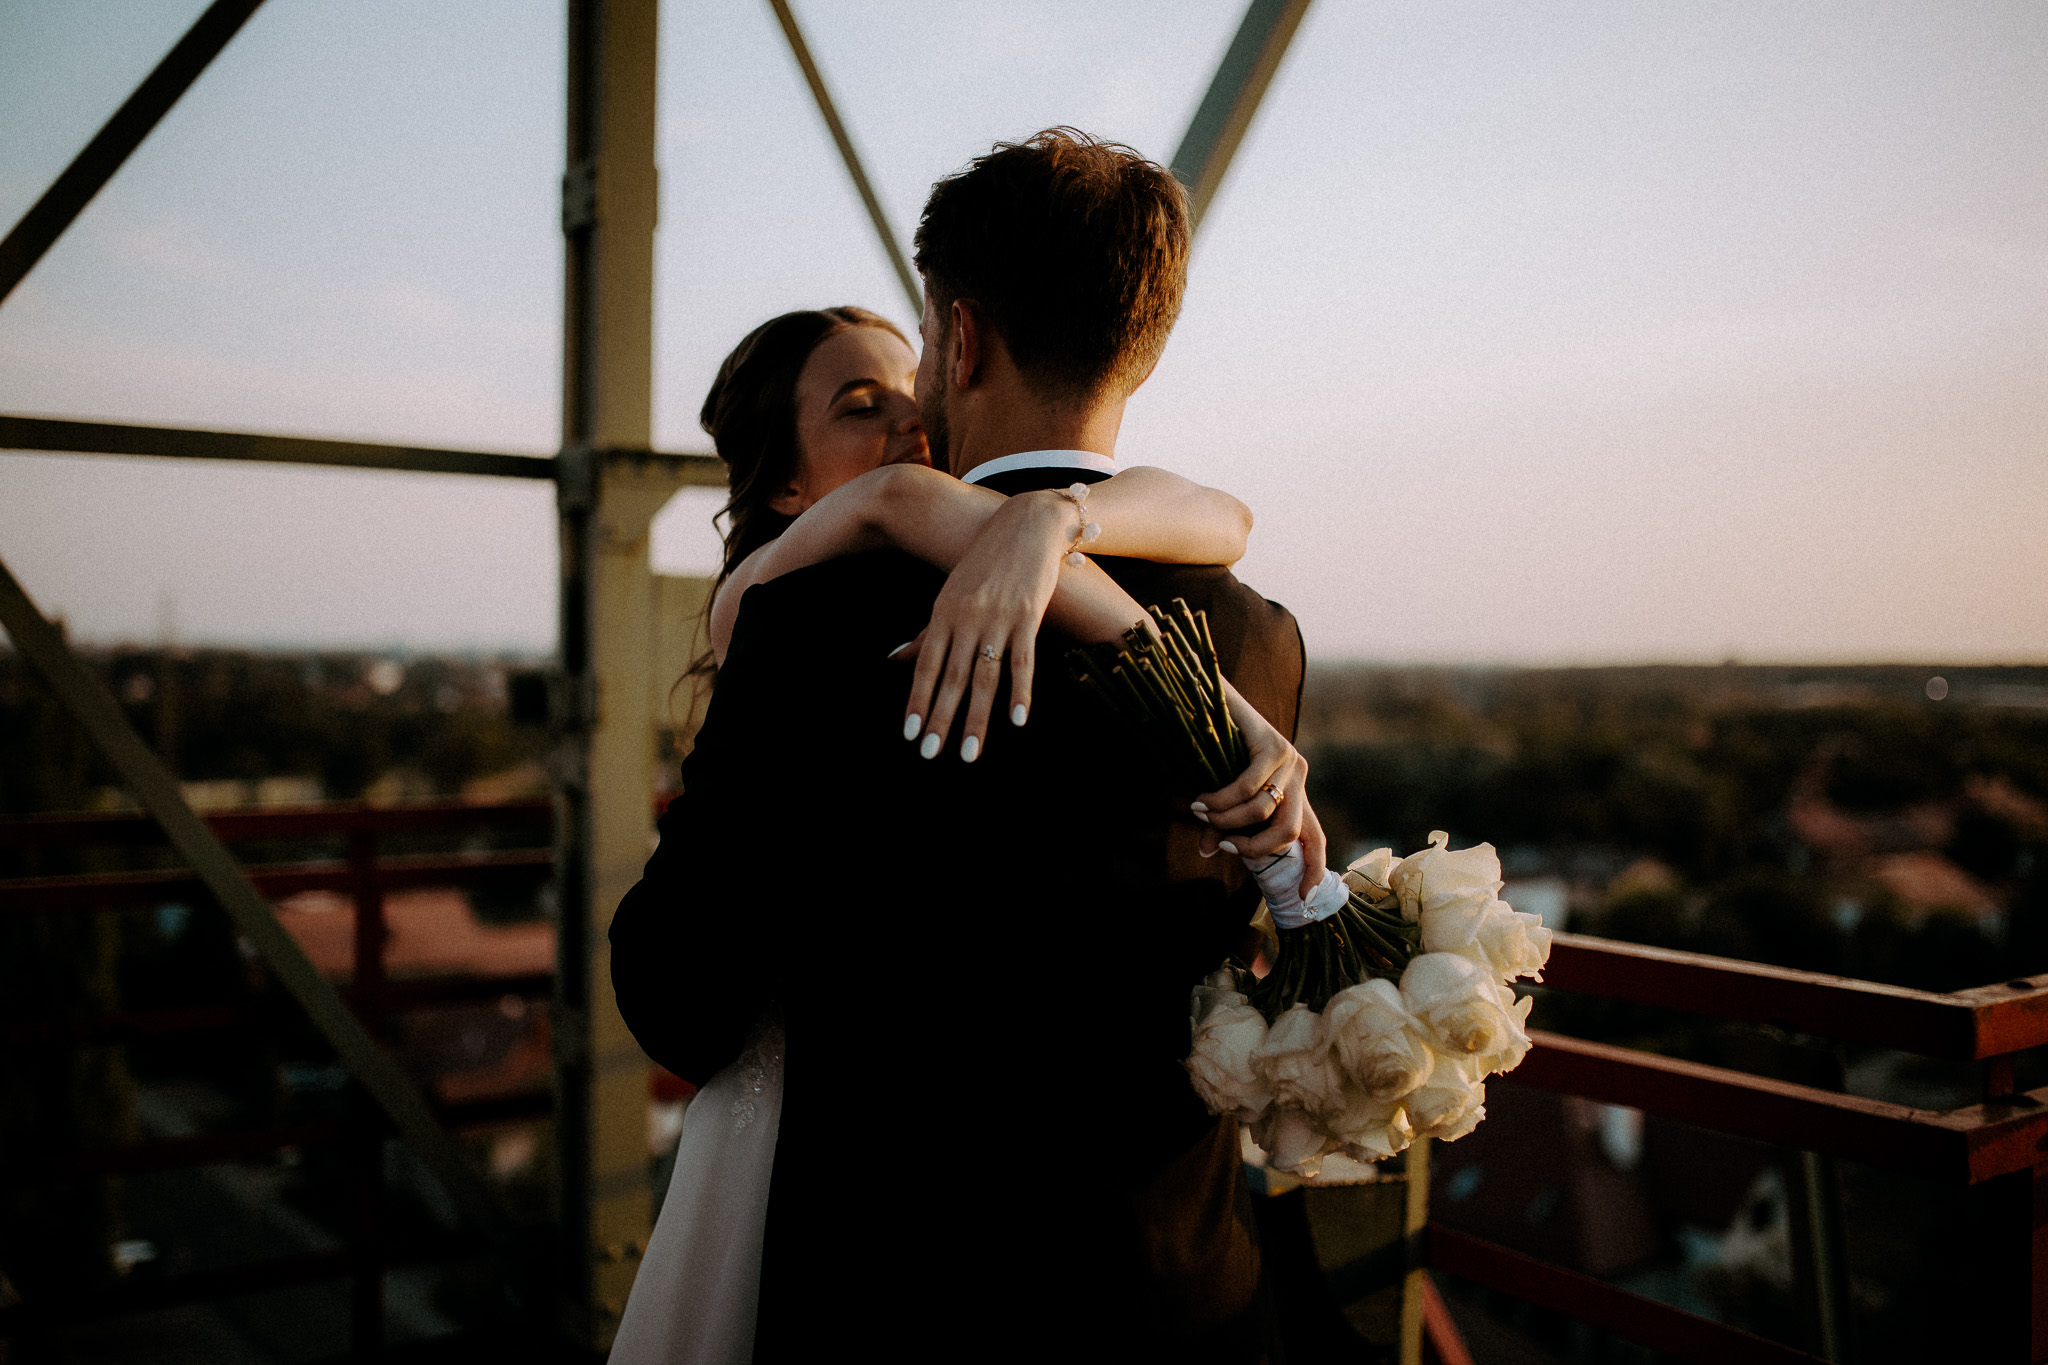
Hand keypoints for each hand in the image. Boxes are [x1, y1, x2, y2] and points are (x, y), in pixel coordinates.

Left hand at [899, 492, 1071, 760]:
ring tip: (971, 752)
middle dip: (942, 720)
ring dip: (977, 718)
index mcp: (943, 613)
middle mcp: (967, 618)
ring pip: (984, 677)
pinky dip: (1021, 691)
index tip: (910, 734)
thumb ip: (927, 632)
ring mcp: (998, 619)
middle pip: (952, 678)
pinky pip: (1023, 661)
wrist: (1026, 526)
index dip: (918, 701)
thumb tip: (893, 660)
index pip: (926, 666)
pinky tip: (1017, 720)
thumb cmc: (984, 563)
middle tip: (932, 755)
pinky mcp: (1028, 617)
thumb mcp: (949, 594)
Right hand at [1194, 682, 1326, 895]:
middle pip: (1289, 832)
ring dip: (1226, 820)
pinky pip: (1246, 788)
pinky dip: (1220, 800)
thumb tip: (1208, 852)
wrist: (1209, 697)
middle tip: (1224, 845)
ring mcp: (1290, 759)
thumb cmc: (1215, 748)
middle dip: (1254, 848)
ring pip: (1262, 810)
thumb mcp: (1224, 795)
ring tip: (1200, 813)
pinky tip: (1201, 800)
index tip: (1305, 898)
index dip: (1314, 867)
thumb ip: (1224, 824)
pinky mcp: (1273, 745)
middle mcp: (1299, 776)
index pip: (1315, 837)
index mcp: (1294, 792)